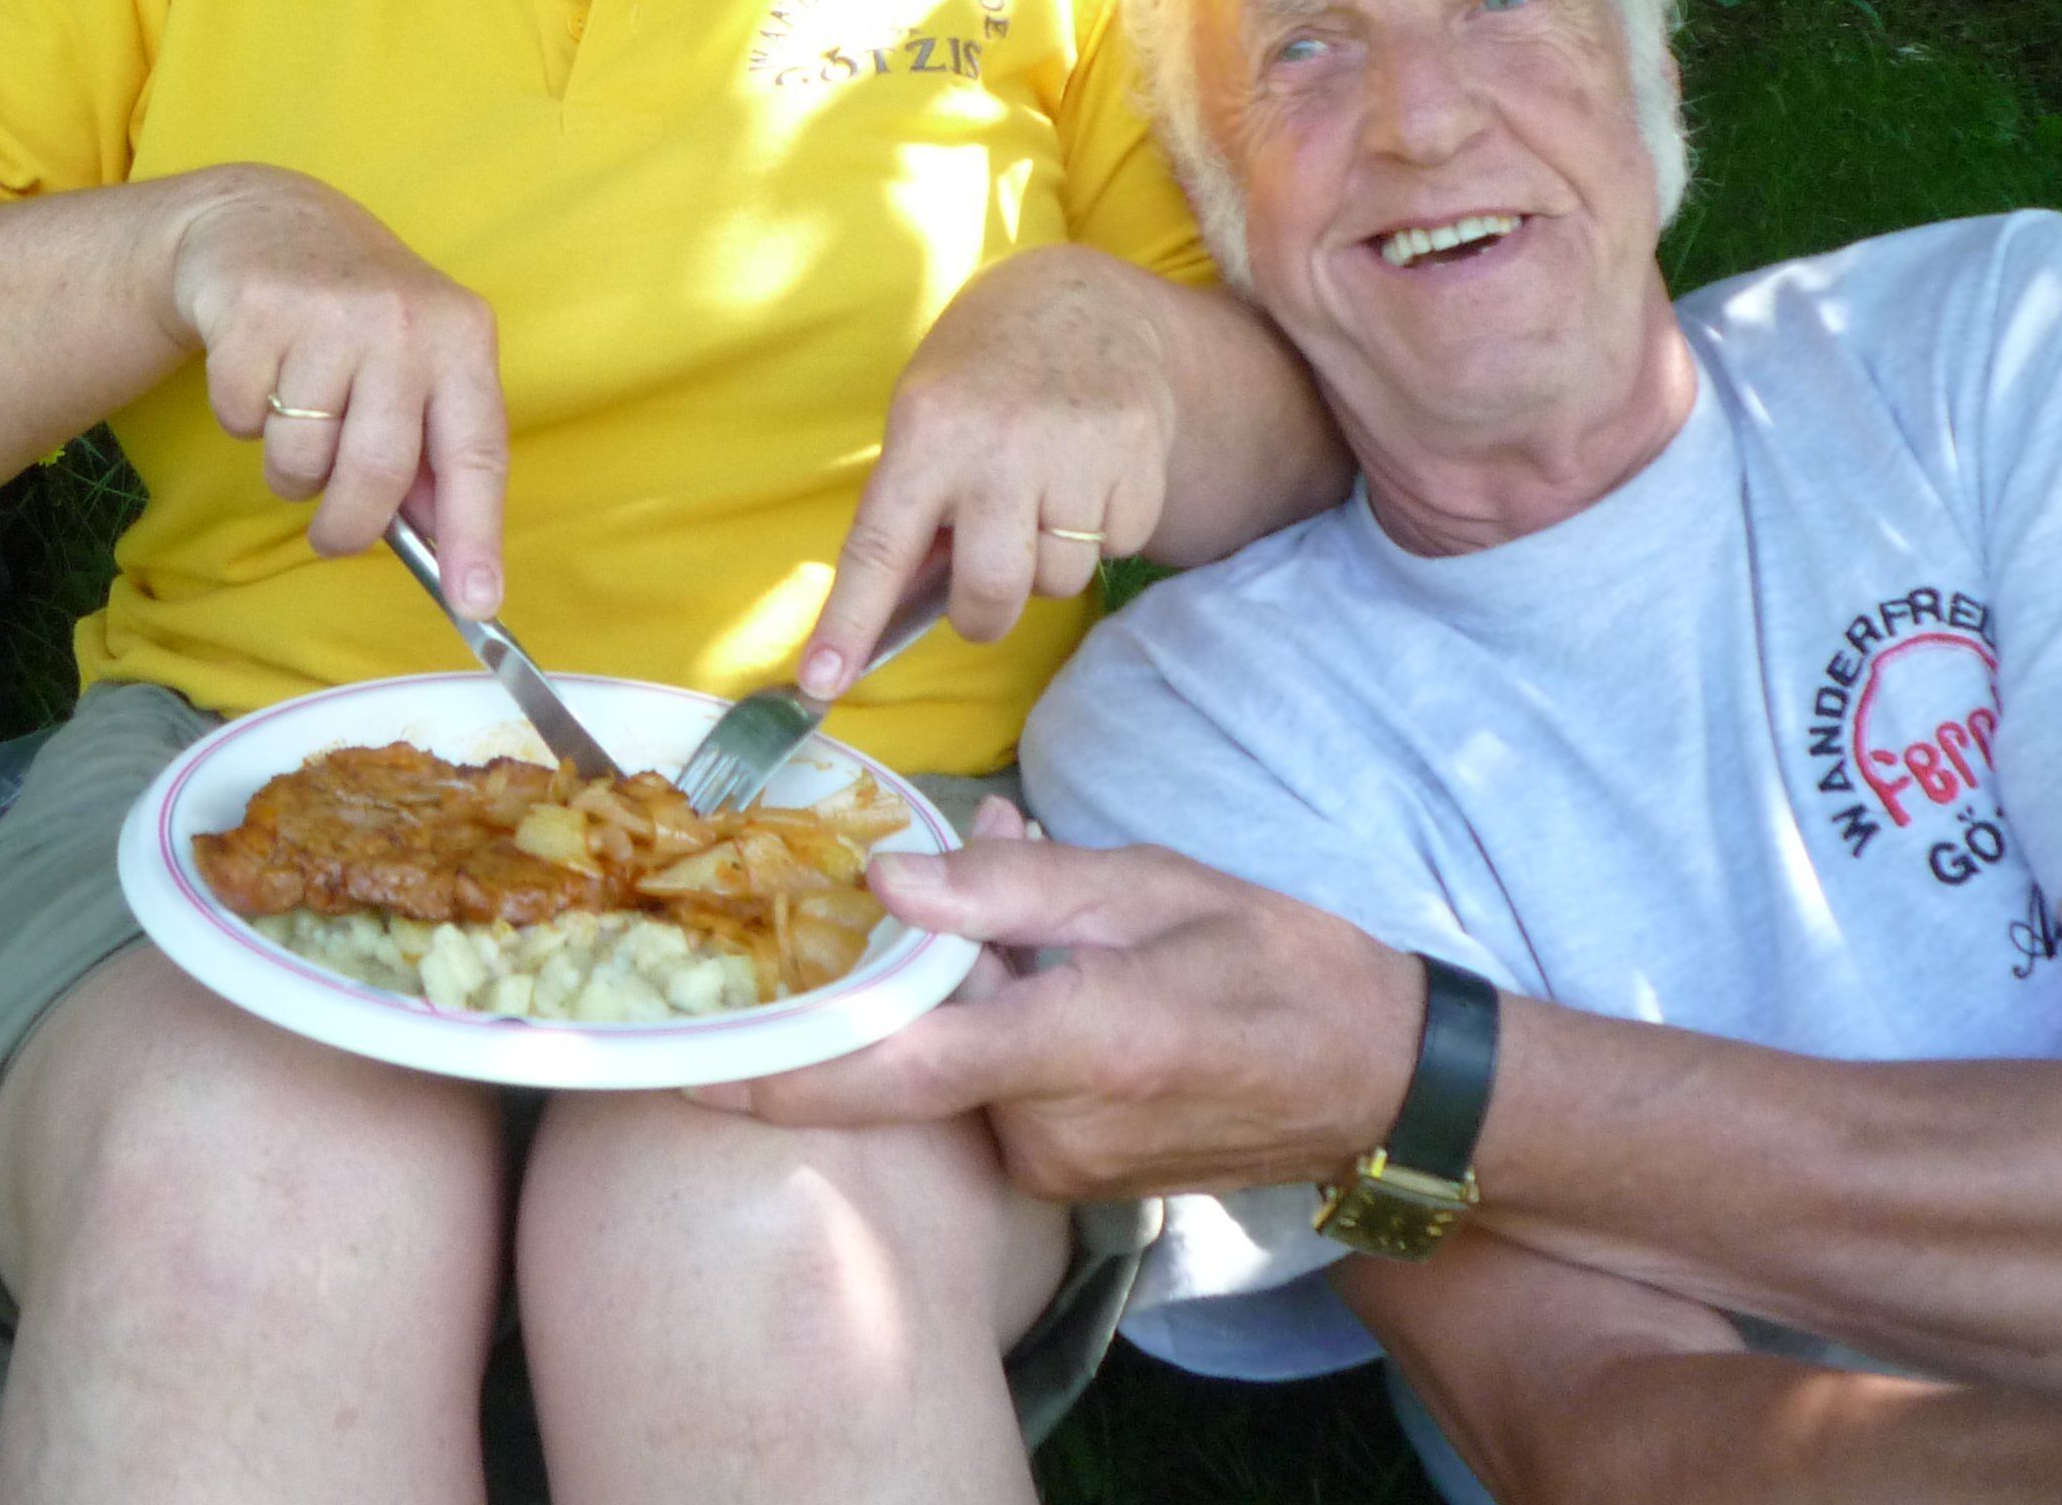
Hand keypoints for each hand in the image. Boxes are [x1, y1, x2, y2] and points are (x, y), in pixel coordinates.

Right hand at [164, 166, 511, 612]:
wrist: (267, 221)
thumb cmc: (358, 315)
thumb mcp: (419, 365)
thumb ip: (435, 455)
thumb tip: (450, 556)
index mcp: (461, 339)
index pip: (476, 453)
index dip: (475, 535)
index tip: (477, 602)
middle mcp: (402, 321)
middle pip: (375, 473)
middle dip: (347, 527)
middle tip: (333, 536)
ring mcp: (326, 312)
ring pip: (299, 456)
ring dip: (289, 466)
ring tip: (297, 414)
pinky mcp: (253, 310)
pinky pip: (242, 421)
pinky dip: (243, 419)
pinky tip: (260, 371)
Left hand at [701, 816, 1425, 1200]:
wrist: (1374, 1077)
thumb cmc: (1273, 959)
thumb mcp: (1148, 885)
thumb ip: (1011, 883)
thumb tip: (887, 878)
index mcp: (1077, 1045)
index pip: (895, 1069)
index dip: (781, 1075)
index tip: (686, 1065)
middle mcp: (1054, 1130)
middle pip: (911, 1059)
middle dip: (882, 985)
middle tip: (865, 903)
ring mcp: (1060, 1171)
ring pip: (951, 1076)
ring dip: (953, 1002)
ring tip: (1030, 927)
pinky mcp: (1068, 1184)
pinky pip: (990, 1099)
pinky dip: (991, 1034)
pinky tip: (1049, 977)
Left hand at [800, 247, 1183, 695]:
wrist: (1081, 301)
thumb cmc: (982, 374)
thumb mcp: (924, 413)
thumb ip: (916, 504)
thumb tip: (905, 611)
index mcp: (928, 430)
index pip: (879, 547)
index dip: (849, 623)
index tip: (821, 683)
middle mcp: (1001, 443)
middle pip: (992, 591)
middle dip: (983, 614)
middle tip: (981, 592)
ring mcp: (1078, 449)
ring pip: (1061, 580)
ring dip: (1048, 564)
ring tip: (1041, 502)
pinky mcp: (1140, 454)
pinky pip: (1121, 548)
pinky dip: (1104, 532)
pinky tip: (1088, 478)